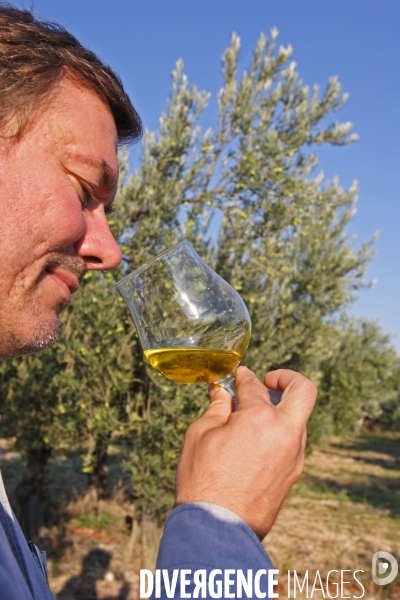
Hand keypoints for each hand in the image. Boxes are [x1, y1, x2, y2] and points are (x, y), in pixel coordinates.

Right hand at [174, 366, 317, 538]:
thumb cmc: (203, 480)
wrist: (218, 528)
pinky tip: (256, 439)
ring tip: (253, 416)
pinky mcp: (294, 474)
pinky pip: (293, 442)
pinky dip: (279, 432)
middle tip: (268, 381)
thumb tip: (223, 392)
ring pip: (299, 418)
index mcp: (261, 418)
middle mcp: (286, 433)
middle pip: (304, 390)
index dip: (242, 377)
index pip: (254, 385)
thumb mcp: (201, 434)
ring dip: (282, 409)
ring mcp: (295, 455)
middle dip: (287, 378)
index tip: (237, 376)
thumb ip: (217, 407)